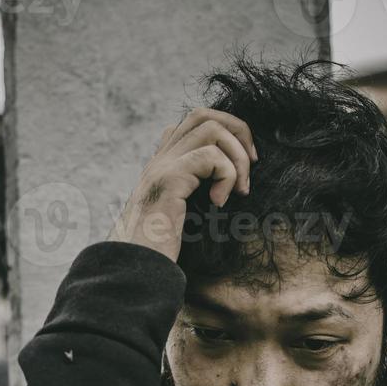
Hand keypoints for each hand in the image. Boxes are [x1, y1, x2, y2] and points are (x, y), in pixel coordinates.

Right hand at [105, 107, 257, 262]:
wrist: (135, 271)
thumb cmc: (160, 254)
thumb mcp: (182, 219)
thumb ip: (196, 197)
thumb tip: (231, 190)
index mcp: (162, 166)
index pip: (193, 123)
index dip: (225, 132)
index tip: (243, 166)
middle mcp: (159, 160)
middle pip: (204, 115)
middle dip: (238, 132)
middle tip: (251, 167)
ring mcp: (161, 167)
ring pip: (211, 128)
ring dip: (237, 156)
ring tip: (239, 190)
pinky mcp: (168, 181)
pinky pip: (210, 157)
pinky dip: (227, 176)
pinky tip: (219, 203)